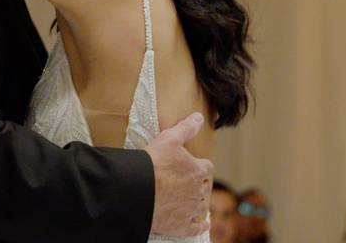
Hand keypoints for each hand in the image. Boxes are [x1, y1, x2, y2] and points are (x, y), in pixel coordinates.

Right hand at [144, 112, 212, 236]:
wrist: (138, 190)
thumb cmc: (153, 163)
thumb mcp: (169, 138)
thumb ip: (186, 128)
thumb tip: (198, 117)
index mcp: (198, 171)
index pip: (207, 167)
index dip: (201, 165)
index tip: (195, 165)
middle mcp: (198, 192)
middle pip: (205, 187)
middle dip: (200, 184)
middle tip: (191, 182)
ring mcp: (190, 210)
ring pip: (202, 207)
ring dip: (200, 203)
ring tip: (194, 200)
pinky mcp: (181, 225)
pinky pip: (196, 228)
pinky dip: (201, 226)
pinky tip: (203, 224)